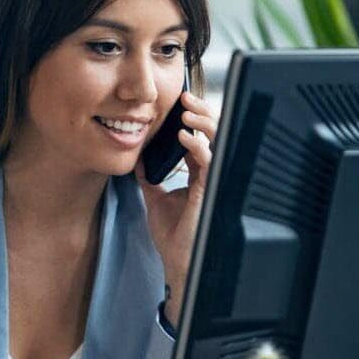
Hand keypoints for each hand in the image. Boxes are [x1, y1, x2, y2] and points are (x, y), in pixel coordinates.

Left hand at [136, 91, 217, 323]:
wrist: (179, 261)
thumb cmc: (173, 234)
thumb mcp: (156, 198)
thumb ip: (150, 177)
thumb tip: (138, 157)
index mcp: (199, 174)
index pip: (201, 137)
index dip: (193, 118)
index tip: (179, 103)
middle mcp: (209, 174)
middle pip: (215, 134)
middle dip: (203, 111)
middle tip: (186, 97)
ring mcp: (212, 182)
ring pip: (219, 142)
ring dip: (204, 122)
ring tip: (187, 111)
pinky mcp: (210, 191)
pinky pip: (210, 161)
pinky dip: (199, 145)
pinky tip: (184, 137)